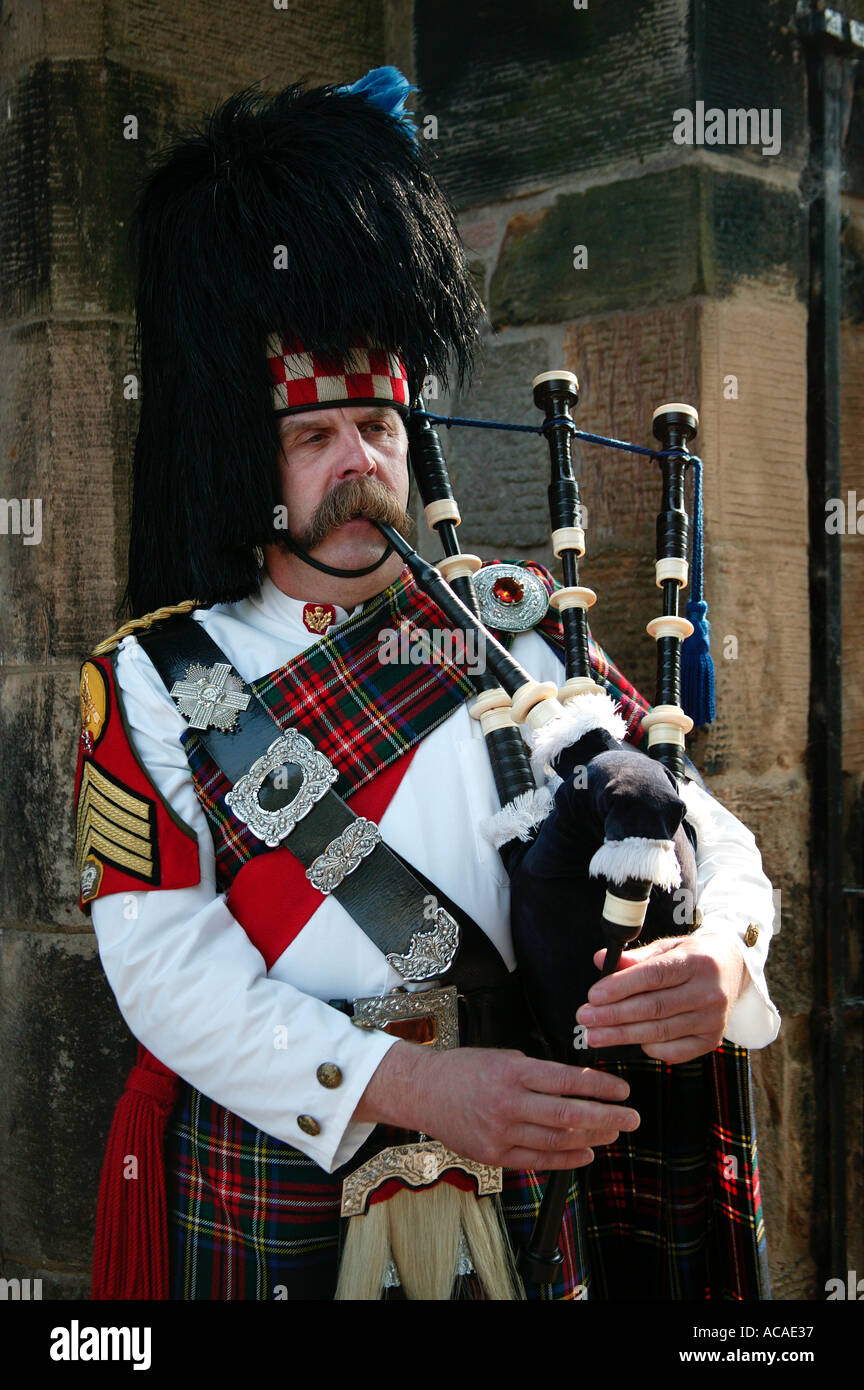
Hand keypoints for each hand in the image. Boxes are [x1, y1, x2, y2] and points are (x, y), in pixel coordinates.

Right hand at [353, 1043, 639, 1170]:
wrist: (424, 1092)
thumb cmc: (466, 1069)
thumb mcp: (504, 1058)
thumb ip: (538, 1073)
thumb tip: (578, 1084)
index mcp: (513, 1073)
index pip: (567, 1081)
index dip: (600, 1086)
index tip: (623, 1089)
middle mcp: (508, 1104)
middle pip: (569, 1115)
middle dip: (607, 1117)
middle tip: (632, 1117)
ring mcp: (501, 1133)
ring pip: (558, 1141)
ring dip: (592, 1139)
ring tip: (613, 1133)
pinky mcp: (494, 1156)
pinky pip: (538, 1160)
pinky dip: (567, 1159)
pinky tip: (586, 1154)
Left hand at [575, 933, 748, 1062]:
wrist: (733, 970)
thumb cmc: (691, 957)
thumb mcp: (667, 947)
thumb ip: (634, 957)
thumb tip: (600, 961)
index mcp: (697, 962)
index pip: (654, 976)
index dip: (621, 987)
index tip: (593, 995)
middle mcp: (709, 992)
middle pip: (653, 1008)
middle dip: (614, 1015)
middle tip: (585, 1019)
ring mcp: (713, 1019)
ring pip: (660, 1032)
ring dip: (622, 1035)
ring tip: (594, 1035)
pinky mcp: (712, 1040)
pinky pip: (674, 1051)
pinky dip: (648, 1048)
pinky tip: (629, 1040)